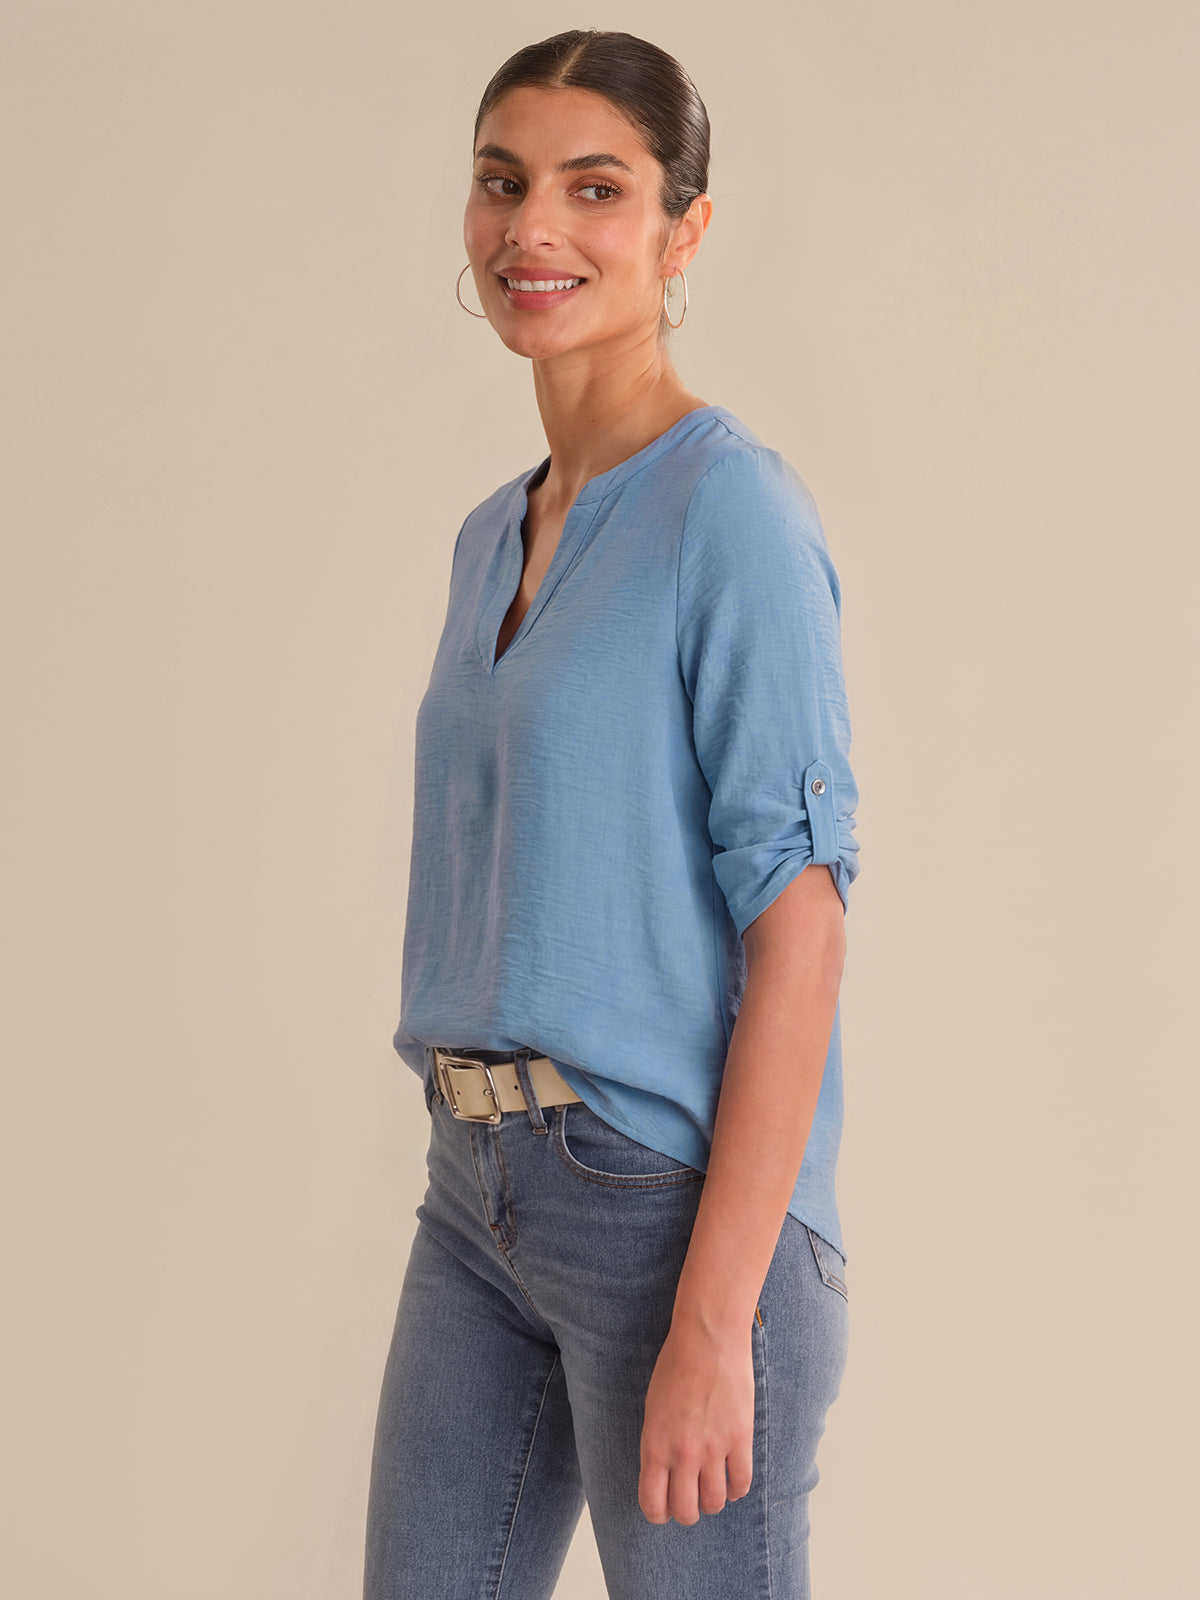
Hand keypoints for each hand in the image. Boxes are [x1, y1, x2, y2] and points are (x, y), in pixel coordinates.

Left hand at [638, 1316, 755, 1524]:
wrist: (707, 1338)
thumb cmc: (675, 1366)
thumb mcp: (653, 1408)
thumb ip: (657, 1444)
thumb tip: (665, 1474)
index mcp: (654, 1445)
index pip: (653, 1503)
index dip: (659, 1513)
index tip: (664, 1509)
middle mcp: (683, 1453)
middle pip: (686, 1511)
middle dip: (687, 1512)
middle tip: (690, 1501)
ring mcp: (713, 1448)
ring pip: (715, 1502)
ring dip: (713, 1502)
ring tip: (712, 1489)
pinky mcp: (740, 1438)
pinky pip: (742, 1483)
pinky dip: (737, 1489)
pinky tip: (733, 1481)